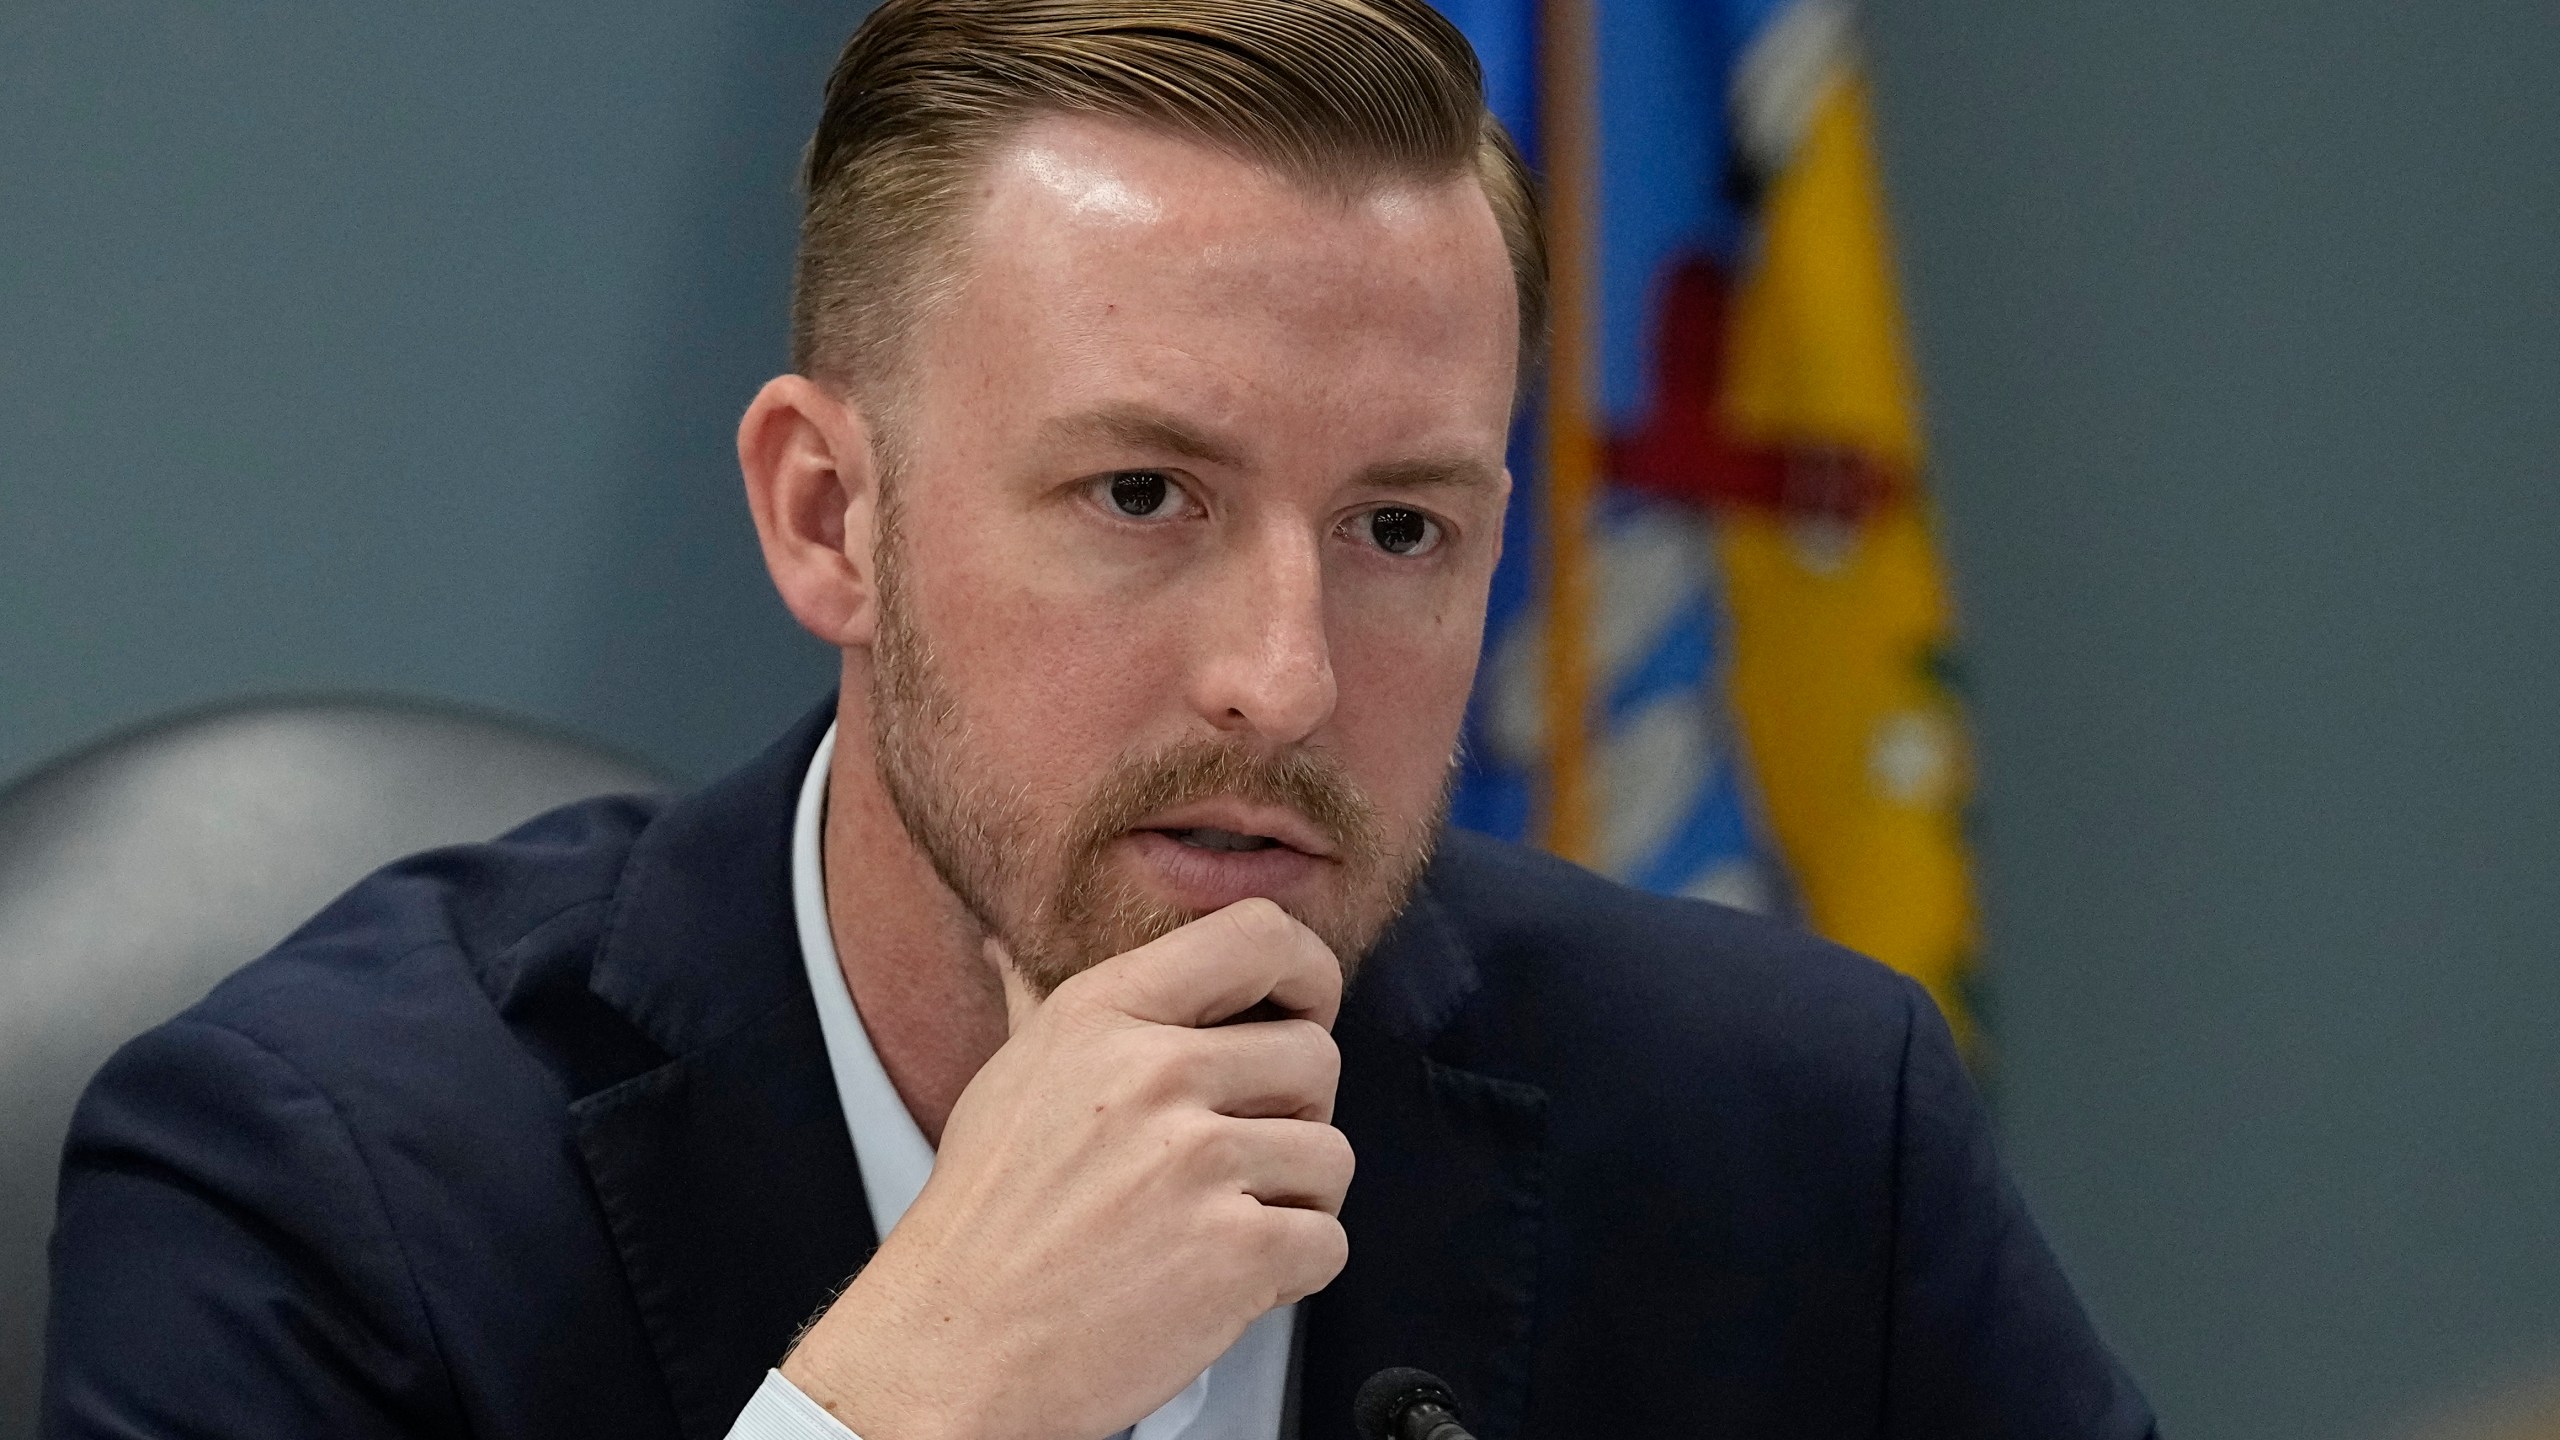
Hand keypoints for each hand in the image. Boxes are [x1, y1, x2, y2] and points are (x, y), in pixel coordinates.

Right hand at [779, 898, 1352, 1439]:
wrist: (954, 1351)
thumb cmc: (983, 1224)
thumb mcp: (1007, 1081)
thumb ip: (1037, 1007)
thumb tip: (1009, 947)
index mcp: (1104, 1015)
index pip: (1259, 935)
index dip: (1308, 973)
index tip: (1303, 1012)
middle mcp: (1154, 1074)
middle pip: (1316, 1055)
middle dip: (1294, 1114)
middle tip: (1235, 1160)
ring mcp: (1198, 1163)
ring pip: (1331, 1154)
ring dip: (1295, 1201)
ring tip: (1218, 1225)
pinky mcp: (1235, 1251)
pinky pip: (1327, 1241)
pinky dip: (1291, 1272)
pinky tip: (1222, 1278)